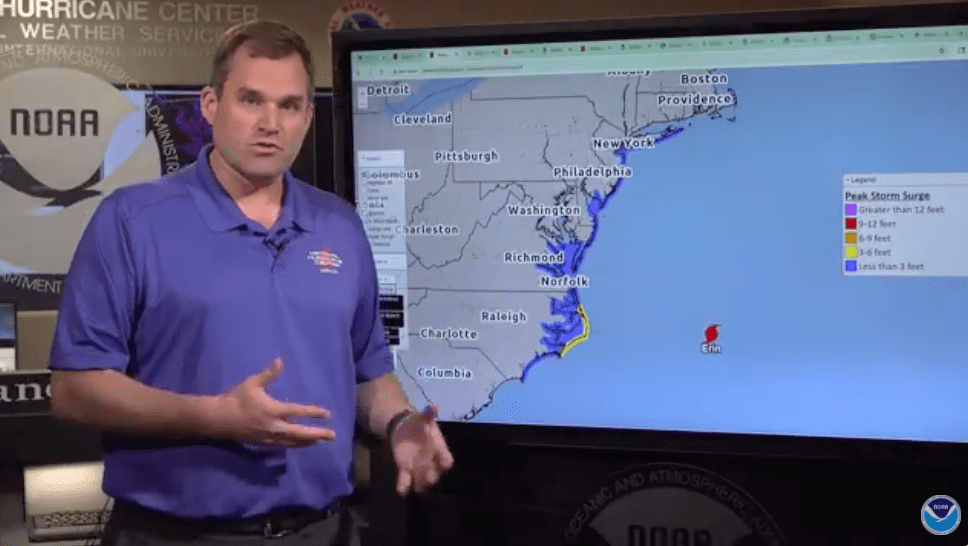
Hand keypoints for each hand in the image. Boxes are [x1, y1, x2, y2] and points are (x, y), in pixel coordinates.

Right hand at [214, 358, 334, 446]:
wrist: (218, 420)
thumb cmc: (235, 399)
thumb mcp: (252, 383)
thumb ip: (269, 374)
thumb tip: (280, 360)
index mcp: (274, 410)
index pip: (299, 412)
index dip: (314, 413)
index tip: (327, 414)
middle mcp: (274, 426)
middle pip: (300, 433)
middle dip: (317, 434)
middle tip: (332, 435)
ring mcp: (269, 437)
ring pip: (293, 442)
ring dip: (308, 442)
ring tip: (320, 442)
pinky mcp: (263, 443)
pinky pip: (282, 446)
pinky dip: (294, 445)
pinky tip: (299, 445)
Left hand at [390, 405, 453, 494]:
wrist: (403, 427)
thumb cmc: (418, 423)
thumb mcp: (423, 417)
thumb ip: (428, 413)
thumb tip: (434, 405)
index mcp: (438, 448)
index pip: (446, 460)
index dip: (445, 463)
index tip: (443, 464)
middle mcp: (430, 460)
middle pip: (435, 473)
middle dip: (431, 476)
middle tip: (427, 476)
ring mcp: (418, 466)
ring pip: (422, 480)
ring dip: (419, 483)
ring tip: (415, 485)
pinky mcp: (405, 468)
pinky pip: (406, 480)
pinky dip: (404, 485)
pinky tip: (402, 489)